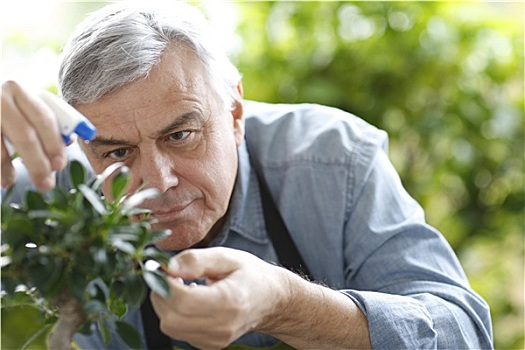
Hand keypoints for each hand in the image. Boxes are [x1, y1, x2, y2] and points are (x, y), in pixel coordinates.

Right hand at [1, 80, 65, 189]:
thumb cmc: (12, 108)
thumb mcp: (30, 107)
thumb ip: (50, 122)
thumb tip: (69, 140)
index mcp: (20, 91)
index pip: (43, 118)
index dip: (53, 143)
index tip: (59, 165)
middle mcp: (0, 99)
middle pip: (24, 135)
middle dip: (37, 163)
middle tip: (46, 184)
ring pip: (0, 148)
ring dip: (9, 170)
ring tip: (19, 184)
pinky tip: (4, 180)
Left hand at [150, 247, 290, 348]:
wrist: (271, 300)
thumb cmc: (251, 275)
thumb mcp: (227, 257)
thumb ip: (196, 260)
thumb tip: (168, 267)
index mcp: (229, 301)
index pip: (182, 301)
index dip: (165, 283)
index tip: (165, 267)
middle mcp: (222, 326)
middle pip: (171, 318)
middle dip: (161, 294)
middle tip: (172, 276)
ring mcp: (216, 339)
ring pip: (170, 327)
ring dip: (167, 305)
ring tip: (182, 286)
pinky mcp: (210, 345)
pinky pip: (179, 332)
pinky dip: (176, 315)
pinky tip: (190, 300)